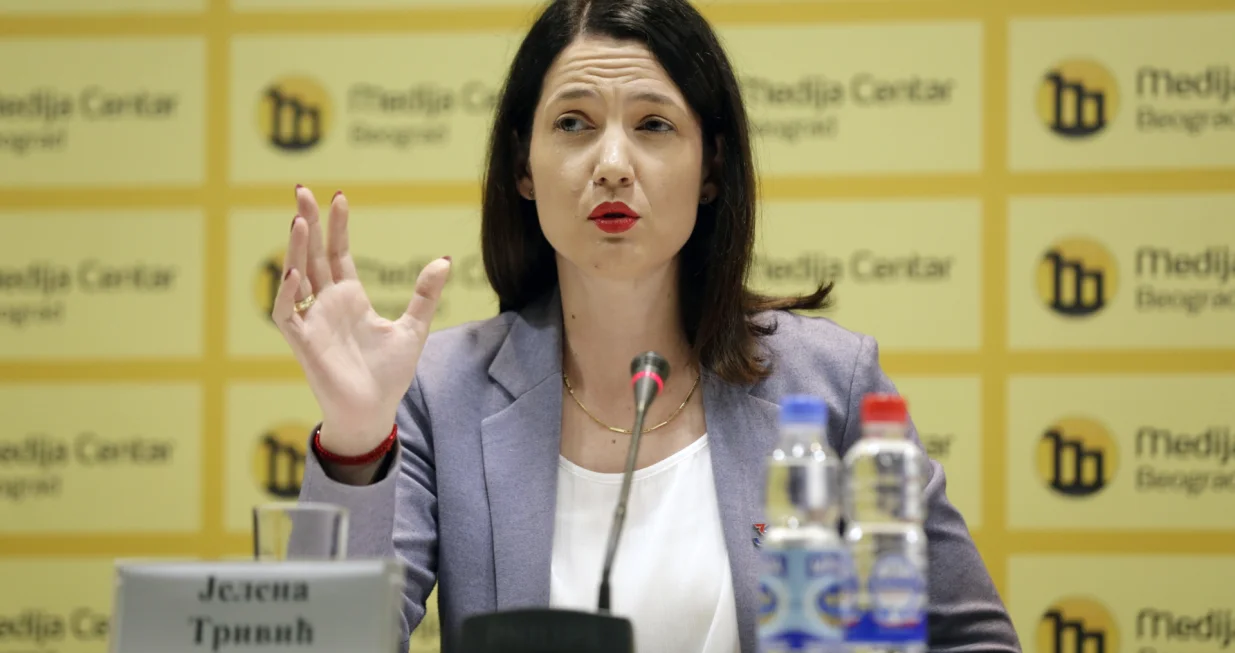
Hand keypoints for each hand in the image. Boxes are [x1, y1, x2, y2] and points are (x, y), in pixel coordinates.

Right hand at [272, 186, 450, 456]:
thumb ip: (425, 294)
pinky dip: (288, 293)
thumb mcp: (414, 328)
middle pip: (313, 255)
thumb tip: (444, 259)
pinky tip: (295, 272)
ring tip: (297, 219)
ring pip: (296, 276)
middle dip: (307, 223)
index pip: (338, 254)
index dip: (337, 227)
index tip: (339, 197)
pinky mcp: (302, 342)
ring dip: (295, 249)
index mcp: (350, 298)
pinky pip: (286, 313)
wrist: (374, 410)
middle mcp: (327, 304)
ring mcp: (312, 321)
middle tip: (302, 190)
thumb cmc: (388, 374)